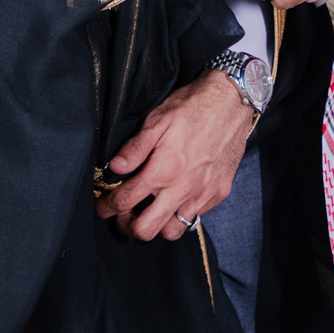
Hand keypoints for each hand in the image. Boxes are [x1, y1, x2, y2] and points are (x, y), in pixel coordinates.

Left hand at [94, 71, 251, 239]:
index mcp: (163, 170)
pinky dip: (180, 214)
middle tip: (122, 215)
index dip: (107, 207)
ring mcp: (202, 194)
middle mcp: (182, 188)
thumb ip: (135, 148)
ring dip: (156, 225)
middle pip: (146, 229)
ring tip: (149, 210)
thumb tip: (114, 168)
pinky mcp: (218, 193)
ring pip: (172, 231)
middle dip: (127, 226)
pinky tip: (175, 198)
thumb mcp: (157, 120)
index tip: (102, 207)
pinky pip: (195, 217)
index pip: (124, 201)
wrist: (232, 101)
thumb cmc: (192, 106)